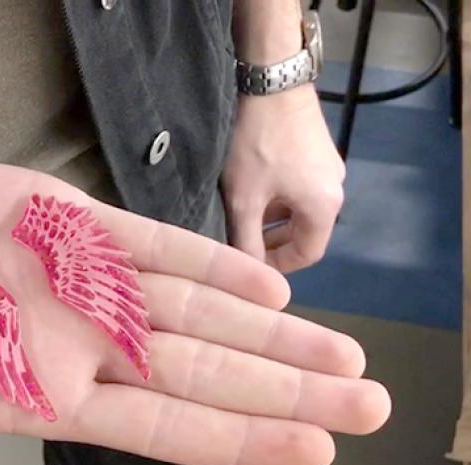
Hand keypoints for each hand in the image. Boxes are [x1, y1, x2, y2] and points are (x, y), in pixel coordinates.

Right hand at [0, 156, 388, 464]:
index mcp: (42, 400)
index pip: (163, 429)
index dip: (241, 439)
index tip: (317, 448)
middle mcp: (76, 344)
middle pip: (200, 373)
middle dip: (285, 387)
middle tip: (371, 403)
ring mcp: (75, 282)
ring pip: (192, 309)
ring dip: (268, 330)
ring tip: (342, 351)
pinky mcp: (60, 223)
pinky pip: (150, 244)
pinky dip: (209, 262)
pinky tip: (265, 284)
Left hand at [222, 85, 345, 272]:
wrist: (271, 80)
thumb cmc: (256, 143)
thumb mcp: (244, 199)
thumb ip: (246, 241)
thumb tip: (247, 272)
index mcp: (324, 207)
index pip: (308, 255)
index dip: (278, 267)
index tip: (249, 268)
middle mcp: (335, 190)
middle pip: (306, 233)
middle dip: (273, 244)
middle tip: (240, 247)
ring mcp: (328, 168)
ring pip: (300, 210)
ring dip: (273, 221)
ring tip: (240, 220)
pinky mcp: (317, 151)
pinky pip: (300, 188)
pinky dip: (278, 199)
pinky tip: (251, 192)